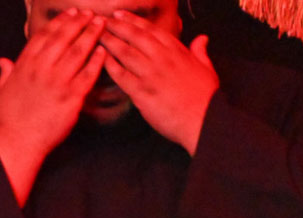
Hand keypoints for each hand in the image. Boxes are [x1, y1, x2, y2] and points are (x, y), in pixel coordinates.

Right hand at [0, 10, 106, 203]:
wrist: (17, 142)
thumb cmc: (8, 120)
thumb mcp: (0, 92)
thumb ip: (5, 73)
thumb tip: (2, 60)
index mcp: (24, 66)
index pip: (44, 36)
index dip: (59, 21)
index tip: (70, 13)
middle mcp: (41, 70)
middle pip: (64, 38)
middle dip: (78, 22)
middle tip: (89, 14)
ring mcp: (58, 82)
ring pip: (78, 51)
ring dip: (91, 35)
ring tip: (100, 24)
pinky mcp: (72, 97)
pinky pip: (88, 73)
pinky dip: (96, 60)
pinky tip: (103, 51)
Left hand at [101, 14, 217, 153]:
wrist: (204, 118)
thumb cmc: (205, 96)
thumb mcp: (207, 67)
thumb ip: (200, 51)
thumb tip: (202, 38)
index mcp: (176, 50)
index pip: (150, 30)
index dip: (132, 21)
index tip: (119, 14)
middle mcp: (162, 57)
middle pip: (134, 36)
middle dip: (116, 26)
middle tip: (100, 20)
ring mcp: (151, 73)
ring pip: (125, 52)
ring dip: (109, 42)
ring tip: (96, 35)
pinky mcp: (142, 92)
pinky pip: (121, 76)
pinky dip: (110, 66)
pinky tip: (99, 59)